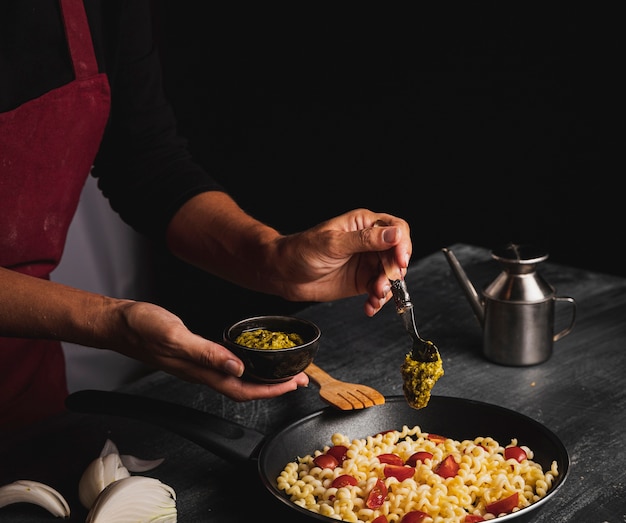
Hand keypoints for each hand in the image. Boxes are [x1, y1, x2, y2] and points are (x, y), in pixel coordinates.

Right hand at [107, 301, 308, 398]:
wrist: (118, 323)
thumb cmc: (141, 328)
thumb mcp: (175, 337)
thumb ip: (206, 354)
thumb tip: (238, 367)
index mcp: (200, 370)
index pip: (244, 388)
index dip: (271, 390)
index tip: (293, 383)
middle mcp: (202, 371)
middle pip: (245, 387)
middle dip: (274, 386)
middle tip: (299, 377)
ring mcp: (198, 363)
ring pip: (237, 377)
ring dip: (262, 376)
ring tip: (283, 368)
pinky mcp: (194, 352)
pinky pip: (226, 364)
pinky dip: (245, 362)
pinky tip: (251, 354)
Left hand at [167, 192, 411, 316]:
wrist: (283, 273)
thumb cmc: (301, 250)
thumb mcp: (333, 243)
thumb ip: (365, 240)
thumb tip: (394, 234)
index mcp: (364, 224)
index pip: (396, 229)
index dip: (403, 244)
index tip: (400, 261)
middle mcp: (369, 242)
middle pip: (397, 255)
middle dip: (394, 272)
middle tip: (383, 284)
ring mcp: (366, 262)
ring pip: (391, 275)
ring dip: (387, 288)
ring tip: (374, 297)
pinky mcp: (361, 281)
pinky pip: (379, 290)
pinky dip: (379, 300)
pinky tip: (370, 307)